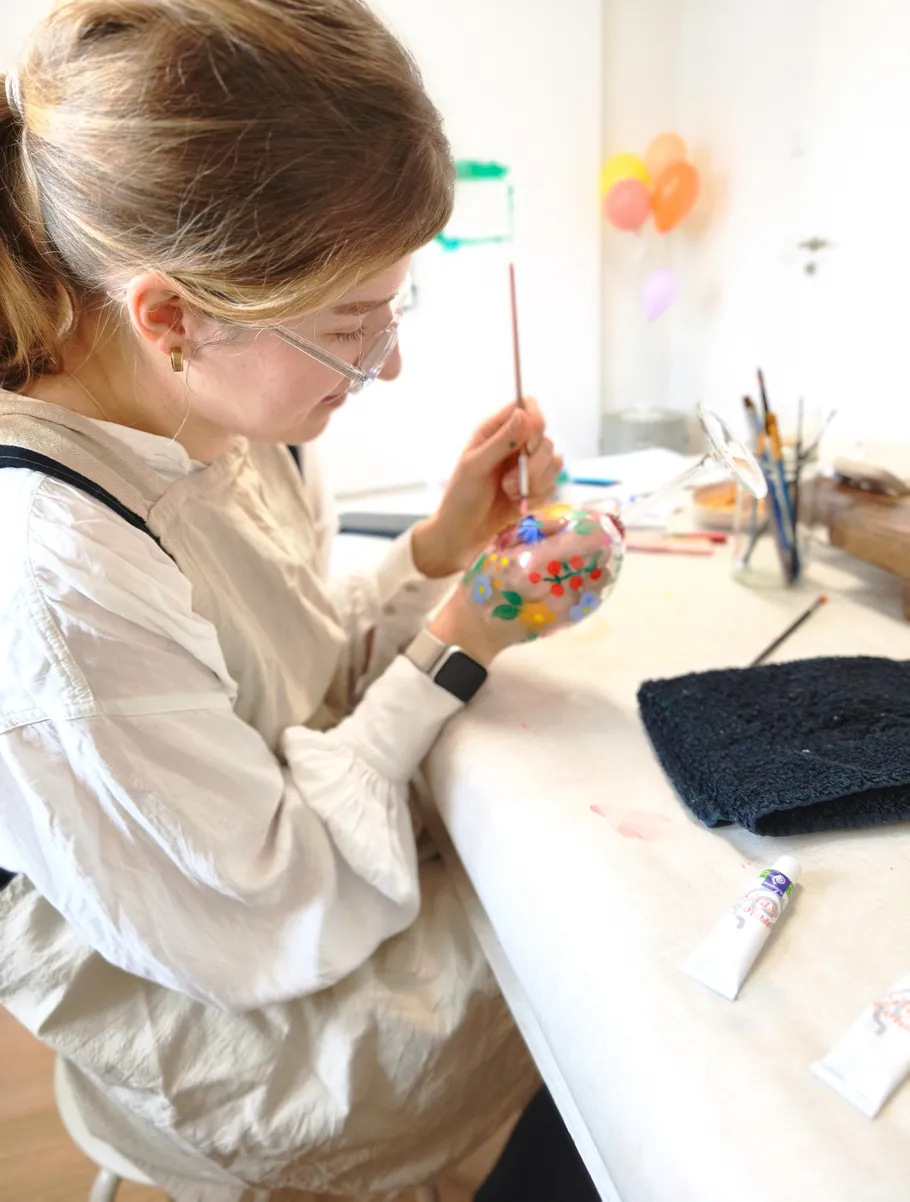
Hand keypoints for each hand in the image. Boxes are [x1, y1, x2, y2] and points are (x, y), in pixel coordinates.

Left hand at [411, 398, 562, 578]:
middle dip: (533, 463)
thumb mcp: (476, 466)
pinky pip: (553, 483)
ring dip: (534, 482)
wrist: (465, 533)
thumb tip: (524, 413)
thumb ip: (501, 441)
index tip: (529, 444)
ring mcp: (527, 465)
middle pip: (545, 437)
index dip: (535, 421)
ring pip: (554, 461)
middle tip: (509, 482)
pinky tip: (518, 503)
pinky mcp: (536, 486)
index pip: (527, 407)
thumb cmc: (462, 497)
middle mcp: (514, 444)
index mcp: (495, 431)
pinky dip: (538, 495)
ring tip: (508, 493)